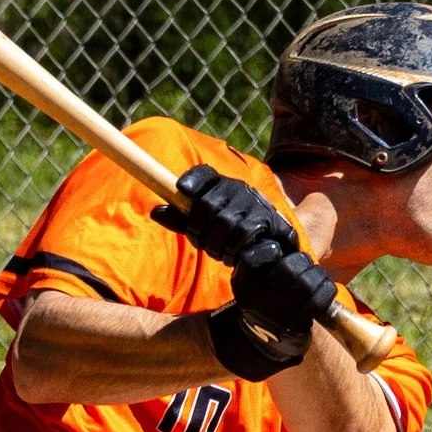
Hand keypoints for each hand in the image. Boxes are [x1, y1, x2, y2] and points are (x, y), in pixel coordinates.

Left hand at [150, 164, 296, 264]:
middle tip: (201, 242)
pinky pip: (245, 238)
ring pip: (225, 225)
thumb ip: (181, 218)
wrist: (276, 242)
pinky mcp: (274, 224)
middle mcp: (242, 190)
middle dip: (198, 230)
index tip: (181, 189)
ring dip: (216, 245)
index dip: (191, 180)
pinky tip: (233, 256)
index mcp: (224, 185)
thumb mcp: (205, 223)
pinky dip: (234, 251)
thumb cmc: (231, 231)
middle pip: (207, 205)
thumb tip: (155, 211)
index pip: (204, 174)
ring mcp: (258, 206)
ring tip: (219, 251)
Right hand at [228, 237, 336, 339]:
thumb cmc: (265, 297)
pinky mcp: (295, 326)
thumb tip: (291, 236)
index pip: (253, 257)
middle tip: (303, 266)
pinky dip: (326, 290)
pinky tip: (322, 289)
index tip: (278, 253)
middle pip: (289, 267)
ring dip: (317, 276)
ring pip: (307, 282)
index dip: (272, 250)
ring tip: (314, 277)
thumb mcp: (254, 277)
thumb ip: (266, 255)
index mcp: (242, 283)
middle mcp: (255, 299)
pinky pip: (319, 300)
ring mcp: (276, 315)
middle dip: (303, 262)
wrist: (266, 339)